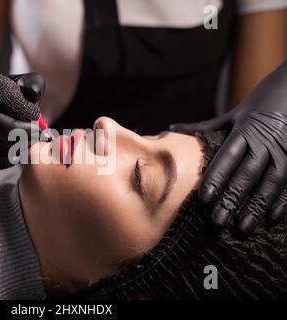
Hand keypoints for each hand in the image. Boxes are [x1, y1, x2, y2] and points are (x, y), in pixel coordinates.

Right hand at [0, 72, 45, 169]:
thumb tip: (33, 94)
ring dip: (11, 154)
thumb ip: (32, 84)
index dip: (17, 131)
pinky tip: (13, 155)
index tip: (38, 132)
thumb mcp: (22, 81)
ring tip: (26, 145)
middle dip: (18, 142)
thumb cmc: (7, 89)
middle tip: (35, 139)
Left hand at [170, 61, 286, 235]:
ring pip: (270, 182)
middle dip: (232, 199)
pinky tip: (272, 218)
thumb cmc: (261, 102)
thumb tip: (172, 128)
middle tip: (217, 222)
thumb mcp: (234, 113)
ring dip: (256, 206)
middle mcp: (265, 141)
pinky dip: (283, 200)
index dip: (217, 178)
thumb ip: (206, 125)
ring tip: (242, 228)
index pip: (228, 157)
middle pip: (247, 174)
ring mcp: (285, 150)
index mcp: (245, 130)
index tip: (204, 198)